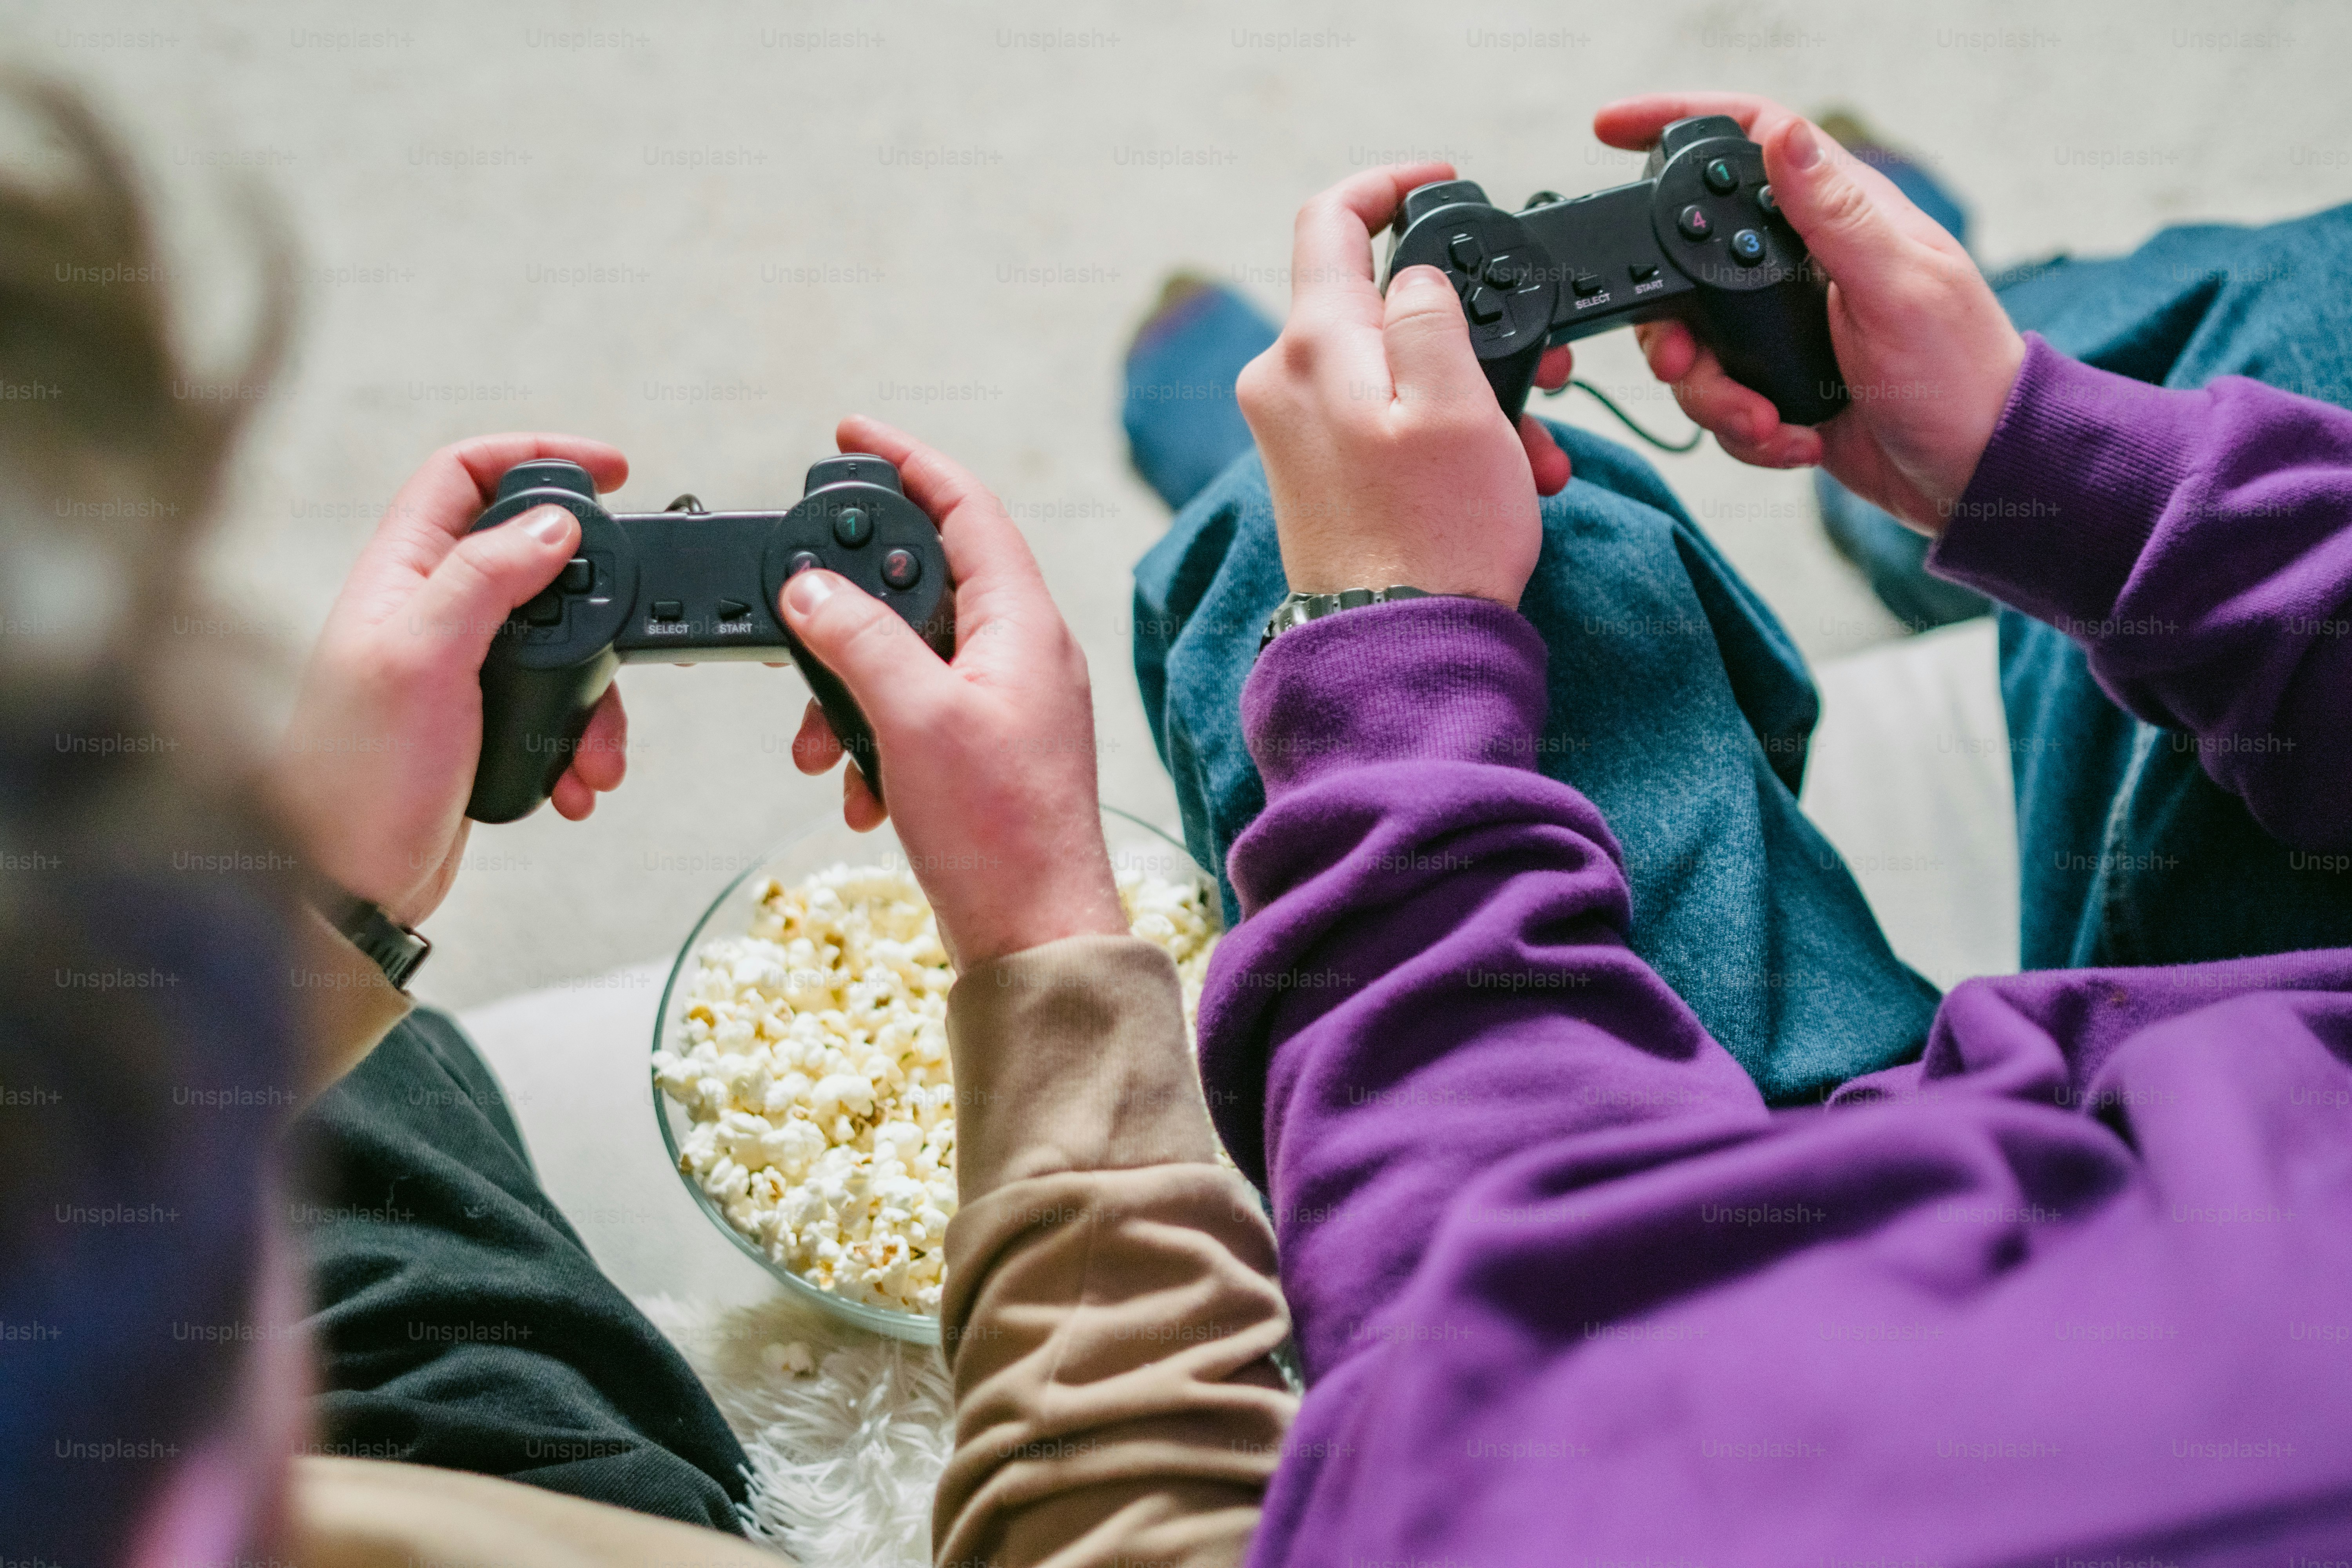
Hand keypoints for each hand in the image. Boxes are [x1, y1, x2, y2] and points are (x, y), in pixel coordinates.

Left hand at [277, 435, 631, 927]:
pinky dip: (580, 741)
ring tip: (597, 750)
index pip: (464, 475)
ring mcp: (456, 669)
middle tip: (634, 617)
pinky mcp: (481, 723)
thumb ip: (485, 580)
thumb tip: (555, 524)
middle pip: (530, 557)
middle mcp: (428, 612)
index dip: (536, 456)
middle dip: (593, 598)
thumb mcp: (424, 659)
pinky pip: (555, 708)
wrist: (348, 885)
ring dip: (596, 694)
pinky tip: (576, 779)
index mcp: (400, 575)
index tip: (610, 468)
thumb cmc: (356, 777)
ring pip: (557, 643)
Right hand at [777, 416, 1125, 971]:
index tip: (851, 433)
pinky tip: (857, 789)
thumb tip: (808, 588)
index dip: (908, 461)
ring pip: (907, 656)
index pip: (965, 507)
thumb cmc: (998, 832)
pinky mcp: (984, 753)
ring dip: (849, 690)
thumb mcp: (912, 717)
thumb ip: (857, 639)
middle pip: (925, 581)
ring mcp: (1004, 703)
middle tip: (797, 614)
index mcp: (1023, 624)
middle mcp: (1021, 653)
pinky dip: (872, 741)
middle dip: (849, 606)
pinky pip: (913, 716)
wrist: (1034, 936)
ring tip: (817, 743)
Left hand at [1234, 163, 1572, 607]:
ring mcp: (1298, 434)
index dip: (1388, 187)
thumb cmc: (1437, 537)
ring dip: (1478, 395)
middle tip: (1545, 360)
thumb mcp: (1460, 401)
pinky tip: (1510, 476)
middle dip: (1470, 324)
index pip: (1329, 221)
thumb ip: (1434, 313)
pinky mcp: (1319, 477)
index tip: (1443, 184)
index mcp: (1312, 347)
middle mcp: (1286, 383)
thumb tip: (1417, 276)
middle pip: (1379, 306)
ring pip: (1398, 372)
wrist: (1403, 654)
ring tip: (1538, 447)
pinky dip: (1452, 436)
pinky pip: (1389, 425)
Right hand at [1596, 92, 2025, 535]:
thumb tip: (1784, 136)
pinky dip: (1745, 430)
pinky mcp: (1778, 383)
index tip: (1613, 129)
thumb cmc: (1960, 377)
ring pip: (1695, 344)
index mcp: (1841, 216)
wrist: (1972, 476)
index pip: (1751, 140)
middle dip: (1674, 325)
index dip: (1677, 122)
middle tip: (1685, 360)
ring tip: (1764, 420)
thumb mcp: (1899, 287)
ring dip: (1715, 396)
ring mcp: (1786, 327)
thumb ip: (1836, 215)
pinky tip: (1793, 438)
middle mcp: (1804, 265)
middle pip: (1692, 262)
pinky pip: (1721, 401)